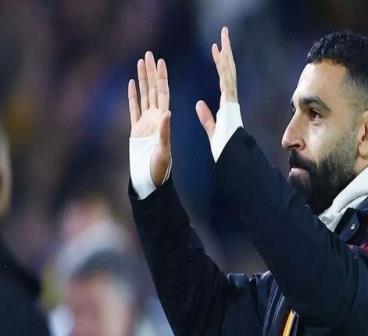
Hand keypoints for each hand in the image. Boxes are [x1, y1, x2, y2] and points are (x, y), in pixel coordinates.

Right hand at [128, 51, 170, 186]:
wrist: (150, 180)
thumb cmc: (159, 169)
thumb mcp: (163, 150)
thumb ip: (164, 132)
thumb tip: (167, 112)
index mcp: (163, 121)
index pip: (163, 94)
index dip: (162, 78)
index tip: (161, 62)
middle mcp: (155, 119)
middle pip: (153, 90)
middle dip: (151, 72)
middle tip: (149, 54)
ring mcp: (145, 123)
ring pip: (143, 96)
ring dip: (142, 80)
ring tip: (140, 62)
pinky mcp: (135, 131)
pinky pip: (133, 109)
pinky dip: (132, 96)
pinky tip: (132, 83)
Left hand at [196, 26, 237, 140]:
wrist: (232, 158)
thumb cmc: (225, 149)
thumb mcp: (211, 130)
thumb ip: (206, 117)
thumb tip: (199, 103)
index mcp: (226, 105)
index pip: (222, 79)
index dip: (219, 64)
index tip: (215, 50)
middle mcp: (231, 100)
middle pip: (228, 71)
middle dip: (225, 52)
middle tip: (223, 34)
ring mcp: (232, 101)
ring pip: (229, 72)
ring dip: (226, 53)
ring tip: (224, 36)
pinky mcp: (231, 103)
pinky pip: (227, 81)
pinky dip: (224, 67)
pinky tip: (222, 54)